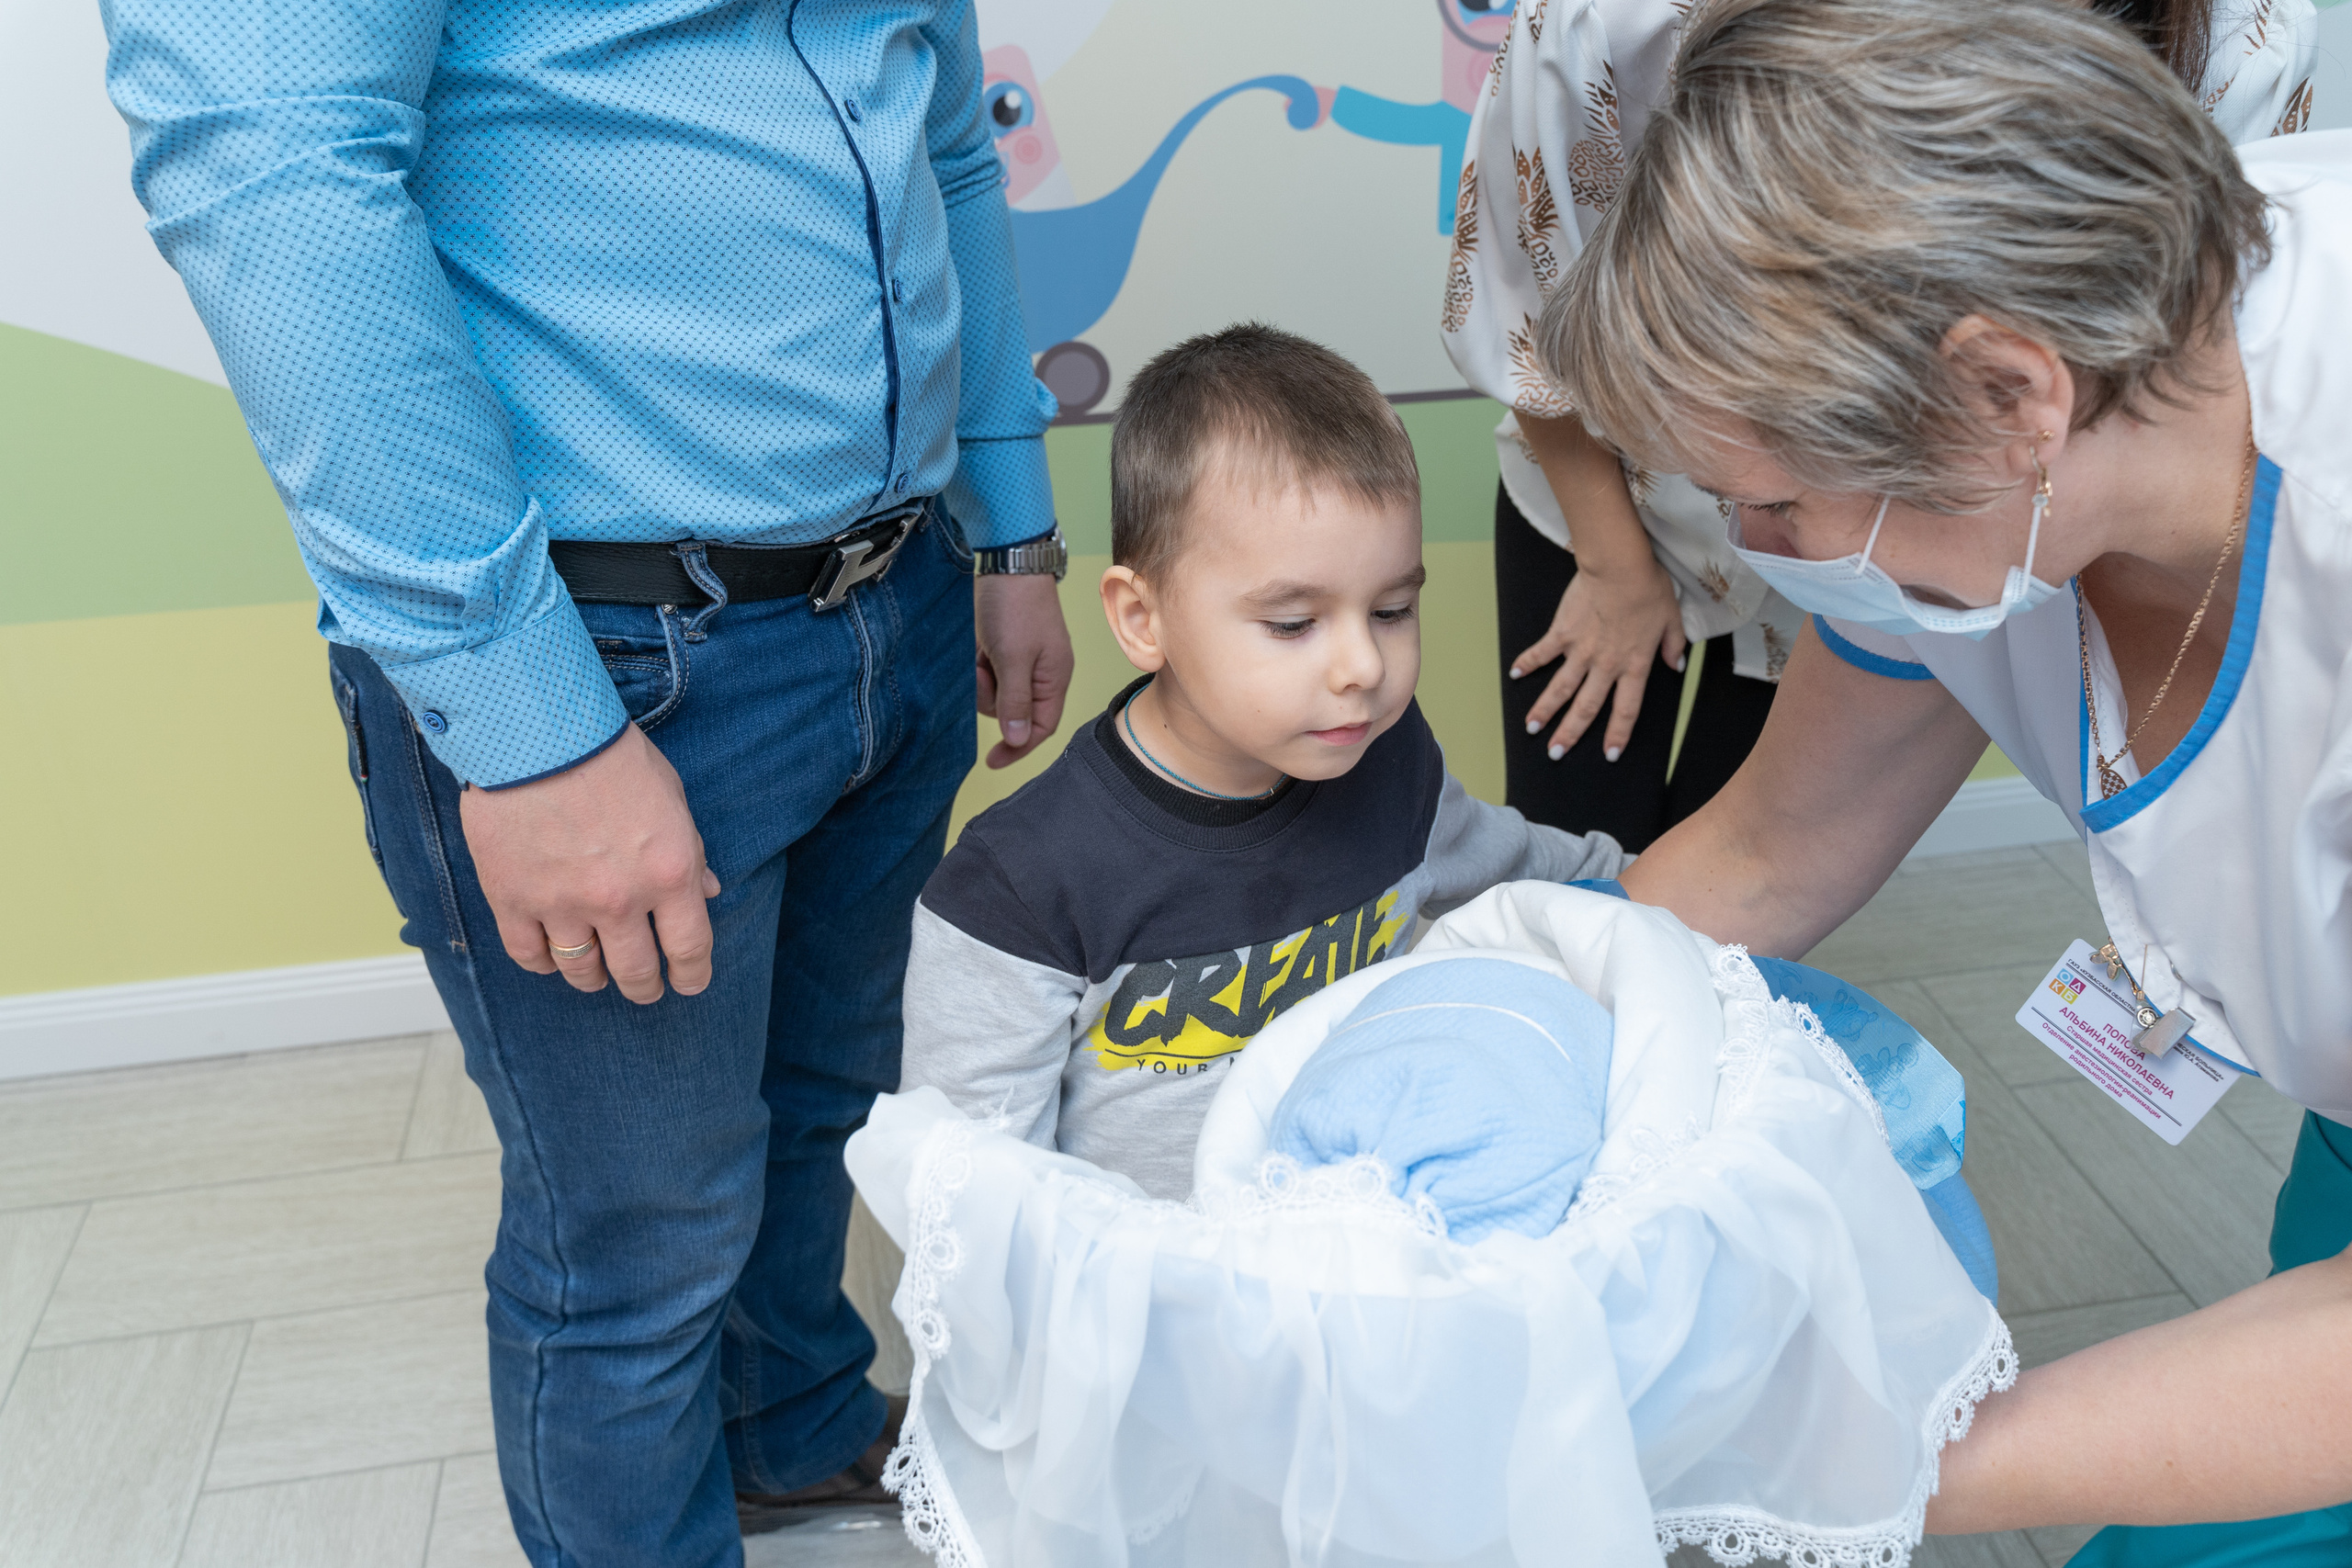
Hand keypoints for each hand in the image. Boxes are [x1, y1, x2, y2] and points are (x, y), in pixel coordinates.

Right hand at [459, 722, 721, 1003]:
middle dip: (645, 988)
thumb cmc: (611, 755)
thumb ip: (690, 851)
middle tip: (644, 990)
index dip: (692, 975)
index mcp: (669, 873)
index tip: (689, 983)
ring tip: (595, 975)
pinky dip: (542, 961)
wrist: (537, 731)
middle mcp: (620, 900)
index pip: (690, 948)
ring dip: (593, 978)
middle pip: (636, 972)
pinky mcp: (512, 899)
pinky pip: (529, 954)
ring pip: (581, 970)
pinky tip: (550, 954)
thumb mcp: (671, 797)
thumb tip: (707, 890)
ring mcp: (563, 904)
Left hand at [975, 572, 1073, 767]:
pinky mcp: (1005, 648)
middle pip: (1013, 712)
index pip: (1041, 728)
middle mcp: (1042, 674)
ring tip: (978, 654)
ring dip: (982, 680)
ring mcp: (1023, 660)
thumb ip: (1016, 701)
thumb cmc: (1016, 607)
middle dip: (991, 699)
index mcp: (1054, 679)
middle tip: (981, 674)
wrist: (1008, 561)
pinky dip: (979, 666)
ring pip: (996, 693)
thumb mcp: (1014, 658)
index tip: (991, 760)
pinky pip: (989, 673)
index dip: (1018, 747)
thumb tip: (1019, 739)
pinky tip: (977, 647)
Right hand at [1512, 553, 1688, 760]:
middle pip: (1586, 707)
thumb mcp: (1672, 618)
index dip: (1618, 734)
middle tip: (1555, 754)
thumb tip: (1675, 665)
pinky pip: (1542, 652)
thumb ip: (1673, 645)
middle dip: (1570, 734)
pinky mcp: (1562, 632)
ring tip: (1531, 728)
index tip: (1610, 754)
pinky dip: (1528, 663)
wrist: (1620, 566)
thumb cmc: (1648, 588)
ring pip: (1560, 688)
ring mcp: (1580, 650)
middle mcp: (1605, 665)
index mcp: (1634, 664)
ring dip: (1545, 710)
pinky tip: (1514, 674)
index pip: (1627, 709)